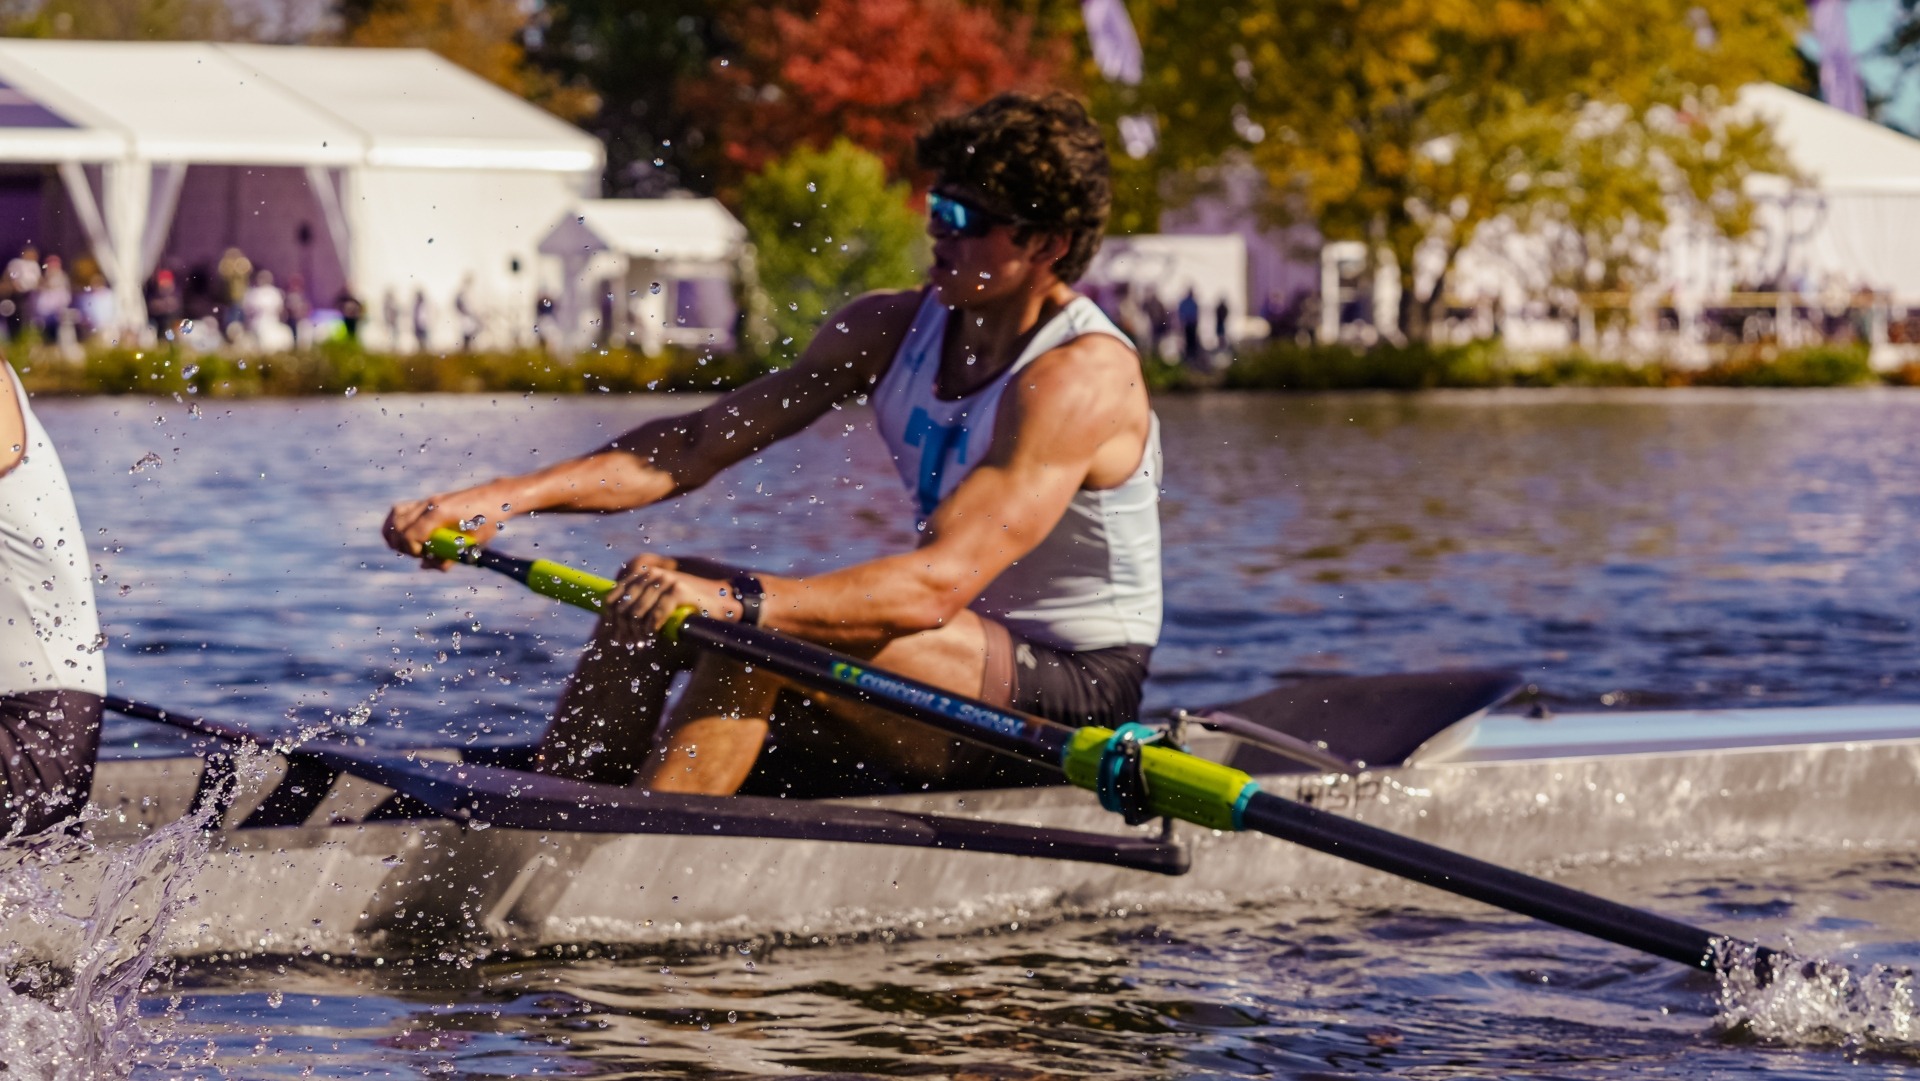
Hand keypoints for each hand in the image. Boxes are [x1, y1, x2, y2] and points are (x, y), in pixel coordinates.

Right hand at [382, 488, 504, 568]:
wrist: (498, 497)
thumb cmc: (489, 520)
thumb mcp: (473, 543)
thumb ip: (449, 557)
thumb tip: (424, 566)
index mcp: (442, 513)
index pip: (411, 533)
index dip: (412, 549)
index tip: (422, 556)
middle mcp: (432, 504)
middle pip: (399, 525)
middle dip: (402, 544)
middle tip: (418, 552)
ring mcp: (429, 500)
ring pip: (396, 514)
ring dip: (395, 532)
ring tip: (406, 545)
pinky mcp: (430, 500)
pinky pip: (403, 508)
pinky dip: (397, 522)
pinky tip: (403, 534)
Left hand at [600, 555, 741, 644]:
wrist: (721, 602)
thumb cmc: (688, 606)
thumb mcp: (660, 603)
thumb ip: (640, 607)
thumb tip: (615, 630)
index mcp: (642, 575)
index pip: (613, 599)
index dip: (612, 622)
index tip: (617, 638)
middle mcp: (651, 574)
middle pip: (622, 608)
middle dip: (623, 630)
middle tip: (630, 644)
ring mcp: (665, 580)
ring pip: (636, 613)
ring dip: (637, 632)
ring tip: (643, 643)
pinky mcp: (678, 590)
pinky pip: (656, 614)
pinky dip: (652, 628)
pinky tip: (655, 635)